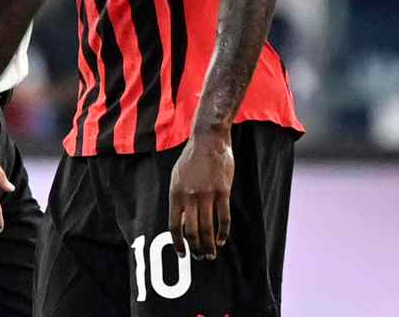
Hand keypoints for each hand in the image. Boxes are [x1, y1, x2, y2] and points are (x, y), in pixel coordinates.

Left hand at [168, 128, 233, 260]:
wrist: (208, 140)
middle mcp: (190, 197)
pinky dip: (223, 233)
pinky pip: (224, 218)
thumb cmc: (191, 160)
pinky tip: (221, 240)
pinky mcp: (223, 191)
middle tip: (200, 258)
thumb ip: (179, 199)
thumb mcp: (177, 178)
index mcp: (176, 194)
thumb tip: (182, 223)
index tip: (182, 254)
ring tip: (211, 254)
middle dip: (196, 249)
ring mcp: (207, 194)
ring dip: (209, 245)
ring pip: (208, 228)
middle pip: (192, 231)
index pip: (174, 226)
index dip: (178, 243)